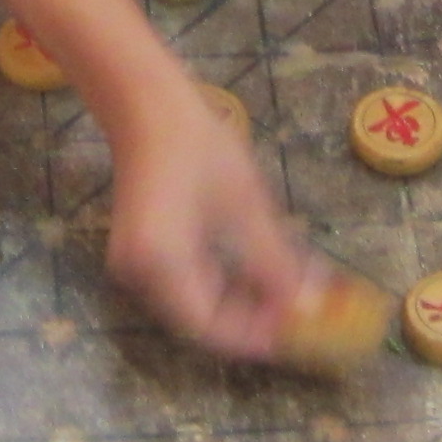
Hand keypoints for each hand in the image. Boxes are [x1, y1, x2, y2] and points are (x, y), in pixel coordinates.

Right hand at [101, 84, 322, 364]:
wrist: (145, 105)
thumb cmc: (196, 142)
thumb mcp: (246, 203)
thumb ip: (275, 260)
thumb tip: (307, 303)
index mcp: (161, 261)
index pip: (207, 327)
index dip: (253, 336)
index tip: (295, 332)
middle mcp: (139, 274)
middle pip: (198, 323)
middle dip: (249, 322)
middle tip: (295, 315)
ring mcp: (134, 266)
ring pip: (191, 308)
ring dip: (237, 307)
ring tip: (281, 296)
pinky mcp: (140, 255)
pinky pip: (182, 288)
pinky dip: (218, 289)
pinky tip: (251, 279)